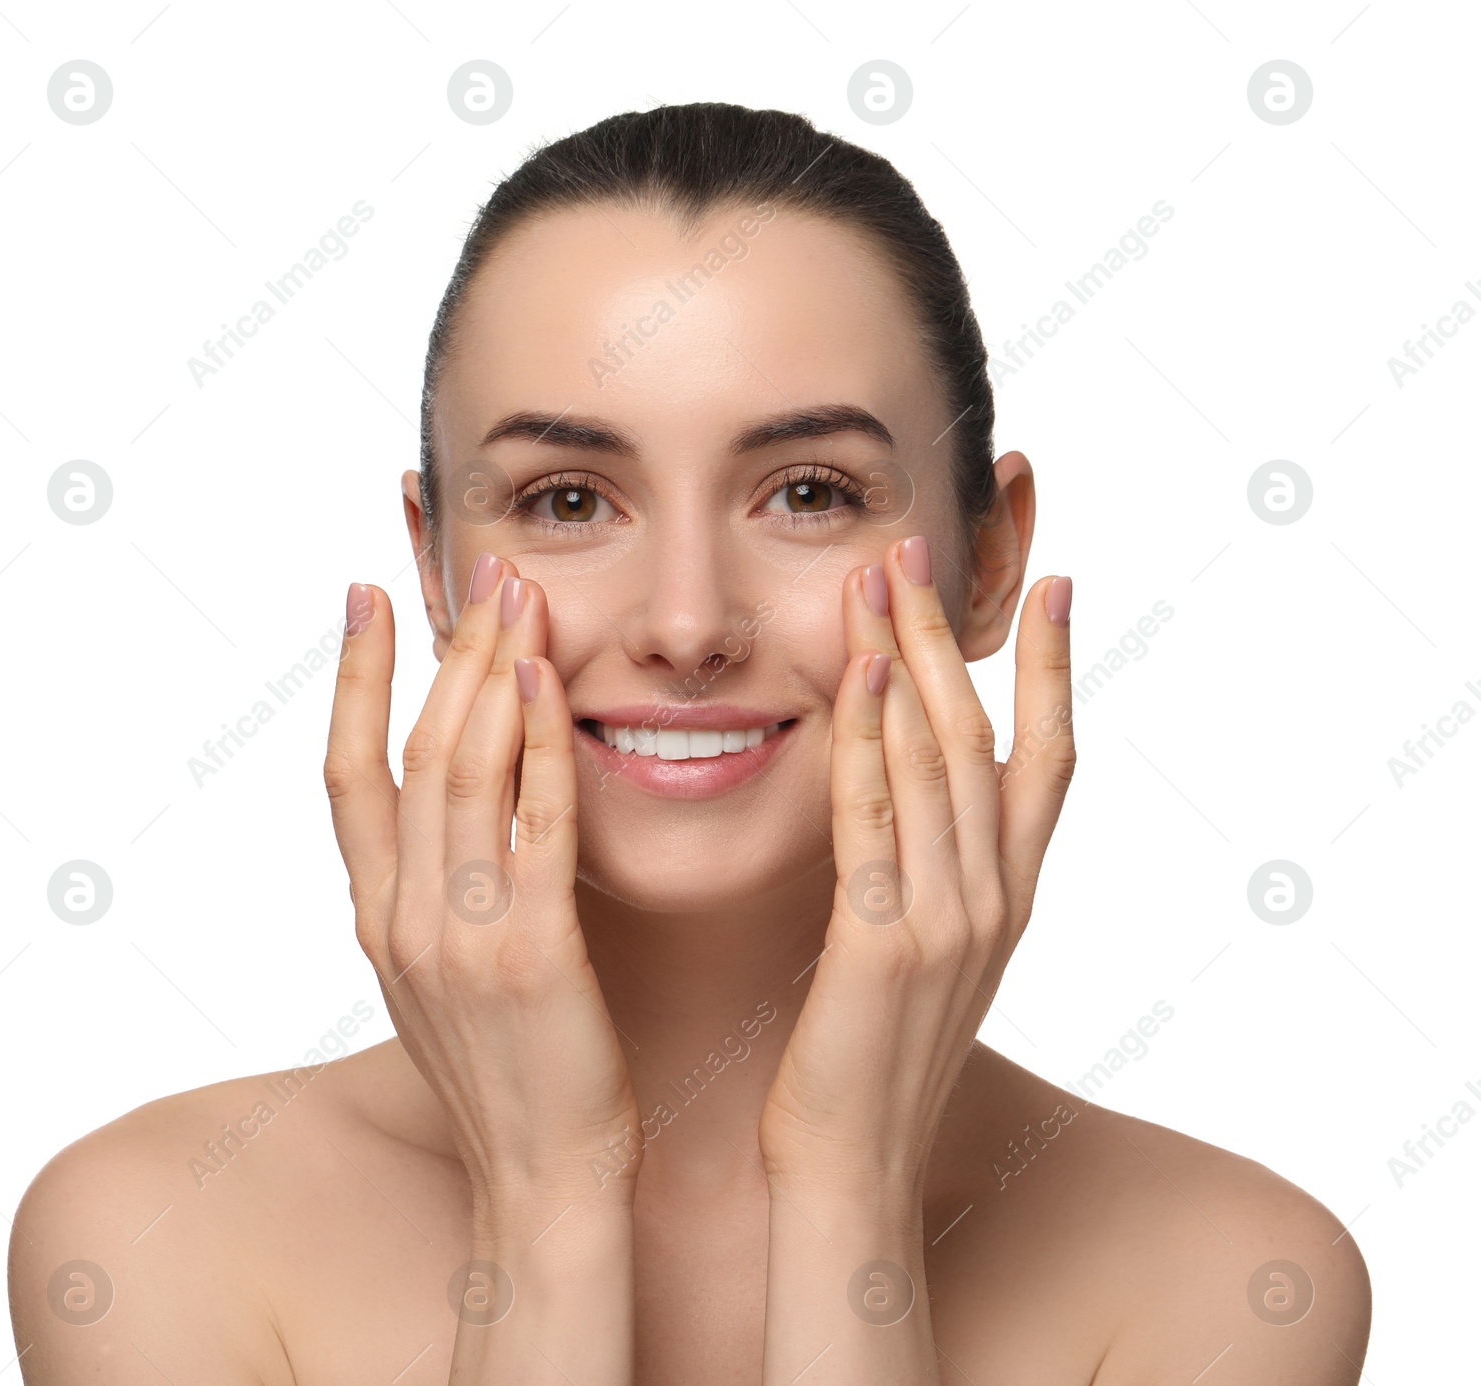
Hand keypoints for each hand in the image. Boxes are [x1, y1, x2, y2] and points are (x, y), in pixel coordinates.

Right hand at [323, 556, 641, 1218]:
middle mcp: (402, 917)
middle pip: (412, 752)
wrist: (540, 1185)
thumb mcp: (446, 983)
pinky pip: (530, 825)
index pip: (348, 776)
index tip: (369, 599)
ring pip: (462, 771)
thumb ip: (437, 900)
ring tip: (517, 595)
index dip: (355, 681)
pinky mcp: (529, 952)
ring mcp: (459, 933)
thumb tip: (453, 828)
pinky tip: (550, 683)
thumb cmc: (510, 1082)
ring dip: (490, 674)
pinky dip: (536, 745)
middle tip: (477, 572)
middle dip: (444, 652)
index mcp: (378, 922)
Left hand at [758, 536, 1074, 1196]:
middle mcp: (994, 900)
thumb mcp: (920, 957)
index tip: (1052, 585)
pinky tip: (855, 677)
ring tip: (881, 577)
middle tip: (926, 546)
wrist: (851, 1173)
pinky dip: (870, 743)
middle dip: (955, 635)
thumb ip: (928, 878)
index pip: (1047, 761)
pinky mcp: (883, 946)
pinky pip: (876, 821)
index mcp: (1007, 900)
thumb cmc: (869, 1063)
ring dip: (907, 660)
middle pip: (986, 737)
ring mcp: (948, 923)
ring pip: (936, 760)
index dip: (1054, 670)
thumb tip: (909, 807)